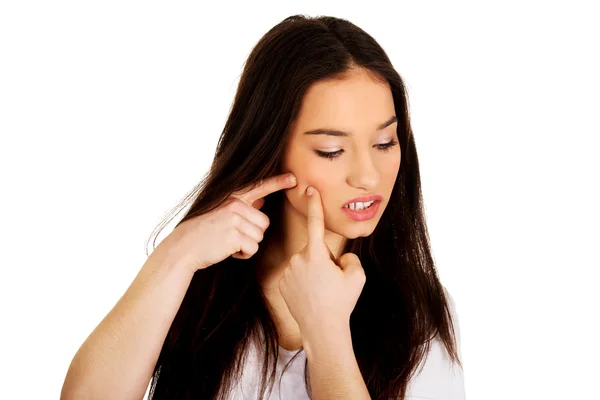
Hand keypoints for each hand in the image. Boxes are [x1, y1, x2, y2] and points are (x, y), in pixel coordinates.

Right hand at [158, 173, 297, 271]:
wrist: (183, 248)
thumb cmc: (203, 233)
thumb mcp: (220, 213)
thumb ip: (241, 206)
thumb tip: (262, 199)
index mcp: (232, 197)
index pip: (259, 187)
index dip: (278, 182)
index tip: (294, 178)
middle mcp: (234, 205)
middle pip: (264, 223)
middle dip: (253, 234)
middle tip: (232, 237)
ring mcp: (234, 219)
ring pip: (259, 236)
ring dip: (247, 245)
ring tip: (228, 243)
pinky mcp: (234, 235)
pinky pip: (253, 248)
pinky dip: (243, 254)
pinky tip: (228, 251)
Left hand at [278, 186, 365, 343]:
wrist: (322, 329)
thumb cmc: (341, 302)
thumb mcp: (357, 276)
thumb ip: (350, 258)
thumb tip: (339, 258)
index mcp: (316, 254)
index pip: (315, 223)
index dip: (314, 204)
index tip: (309, 189)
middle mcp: (298, 259)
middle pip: (315, 250)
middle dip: (324, 260)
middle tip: (331, 282)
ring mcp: (288, 271)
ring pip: (305, 263)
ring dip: (313, 271)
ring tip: (321, 292)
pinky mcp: (281, 283)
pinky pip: (295, 274)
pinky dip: (303, 281)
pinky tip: (309, 295)